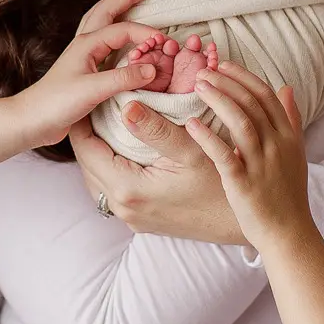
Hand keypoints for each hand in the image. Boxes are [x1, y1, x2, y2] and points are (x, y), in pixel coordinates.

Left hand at [11, 0, 164, 147]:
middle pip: (108, 10)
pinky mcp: (82, 66)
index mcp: (87, 44)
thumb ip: (123, 78)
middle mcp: (84, 43)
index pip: (124, 29)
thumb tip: (153, 68)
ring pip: (100, 18)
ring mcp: (82, 53)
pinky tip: (113, 27)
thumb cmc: (57, 103)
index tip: (165, 43)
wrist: (32, 119)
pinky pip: (100, 35)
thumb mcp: (92, 91)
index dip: (146, 33)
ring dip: (116, 3)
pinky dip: (109, 23)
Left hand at [66, 106, 246, 244]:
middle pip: (86, 164)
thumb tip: (126, 106)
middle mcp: (123, 208)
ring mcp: (131, 218)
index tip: (87, 98)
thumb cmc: (221, 185)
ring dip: (97, 153)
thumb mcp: (192, 150)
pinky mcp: (141, 221)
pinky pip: (111, 191)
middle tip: (94, 105)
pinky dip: (110, 169)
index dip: (82, 121)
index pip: (86, 149)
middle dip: (87, 135)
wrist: (240, 225)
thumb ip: (156, 129)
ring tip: (106, 124)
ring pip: (97, 179)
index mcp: (128, 189)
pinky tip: (124, 152)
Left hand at [183, 64, 318, 252]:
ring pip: (241, 122)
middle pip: (252, 103)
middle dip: (226, 82)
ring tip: (198, 86)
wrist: (289, 233)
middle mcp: (277, 146)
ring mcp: (262, 165)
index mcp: (287, 137)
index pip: (266, 95)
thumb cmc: (287, 194)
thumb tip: (288, 88)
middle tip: (202, 70)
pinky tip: (191, 124)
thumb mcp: (295, 153)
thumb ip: (291, 119)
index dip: (244, 76)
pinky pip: (225, 155)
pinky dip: (208, 137)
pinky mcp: (244, 184)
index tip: (222, 63)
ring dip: (219, 100)